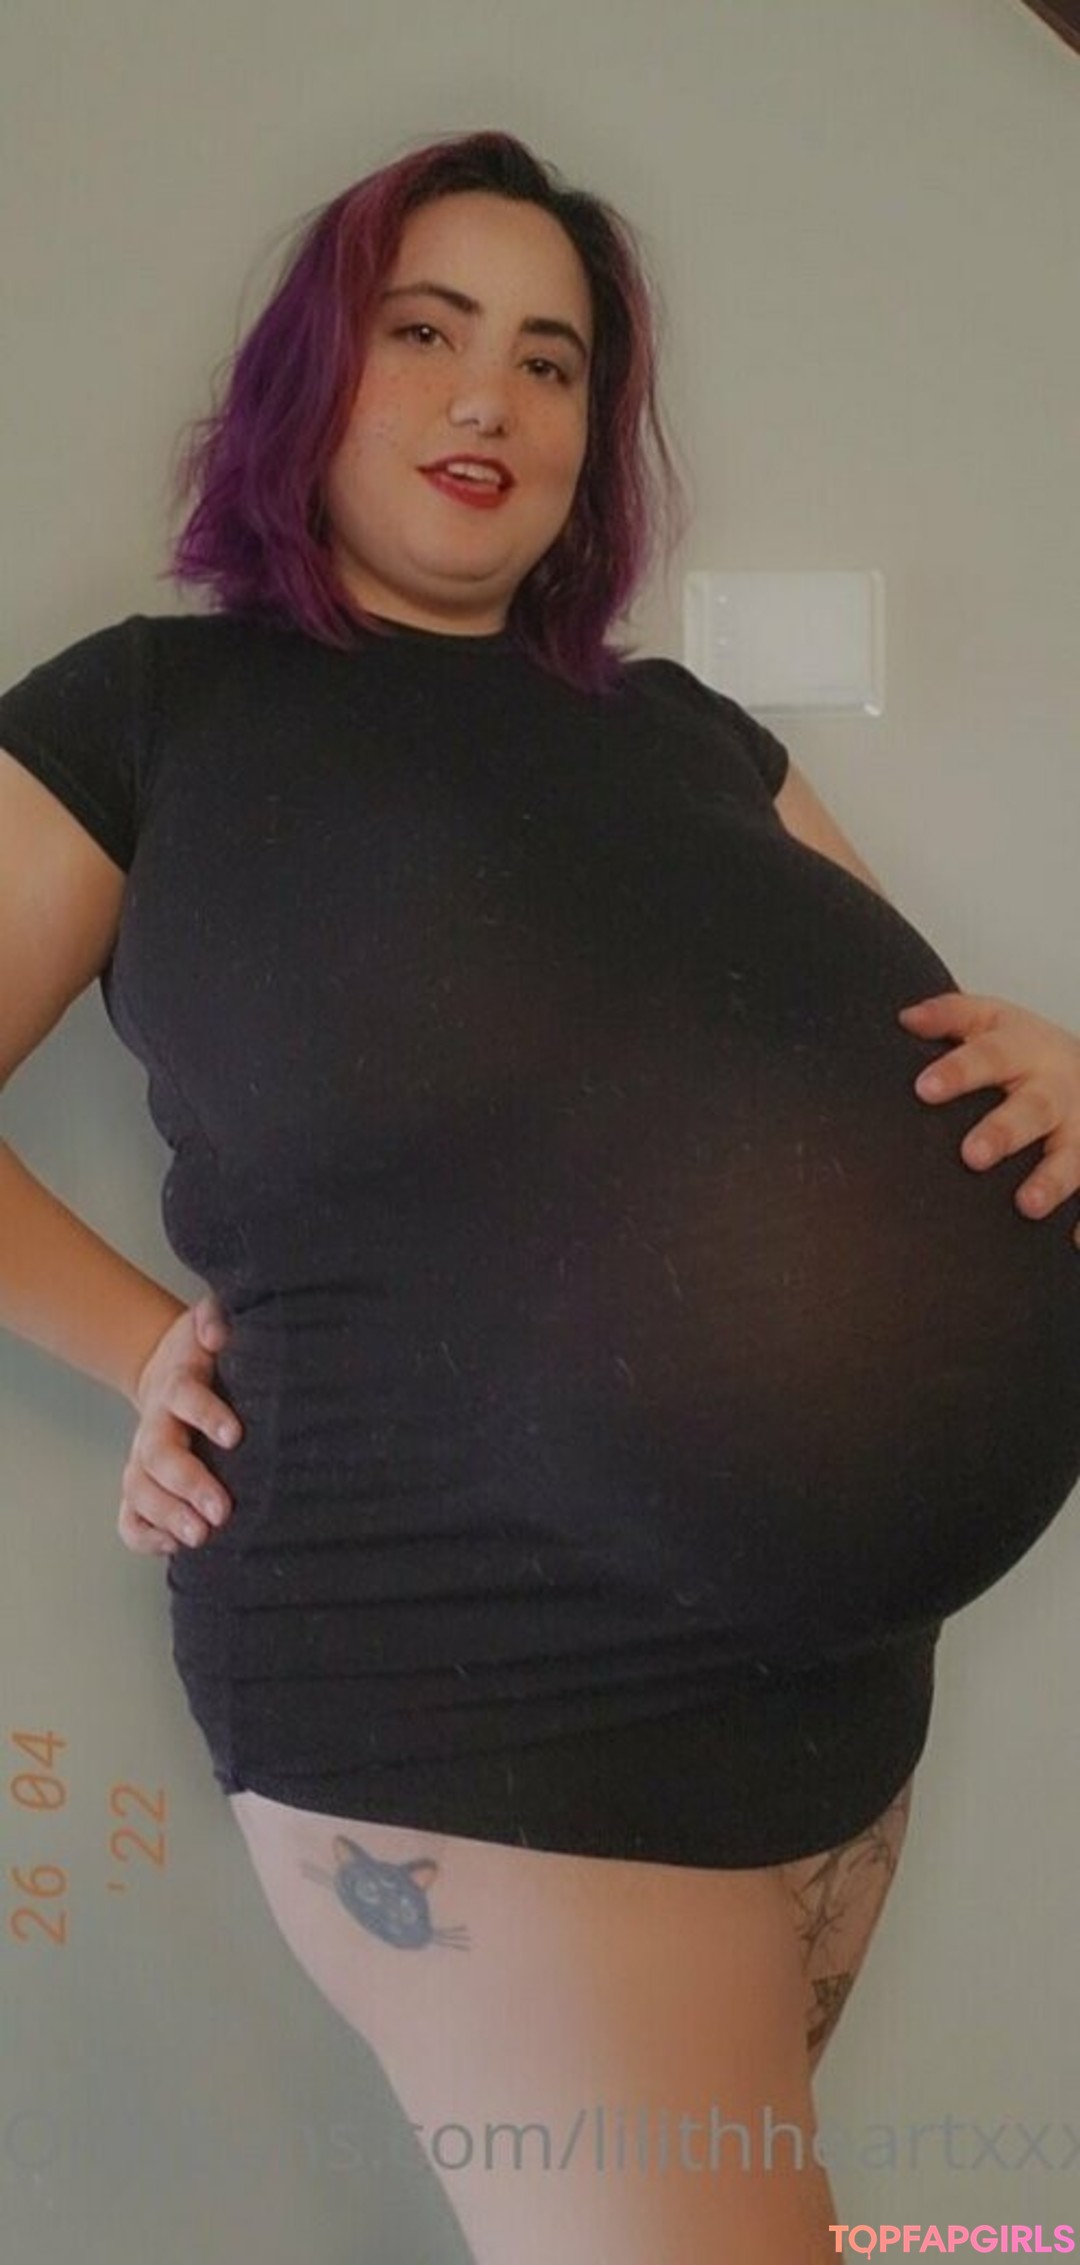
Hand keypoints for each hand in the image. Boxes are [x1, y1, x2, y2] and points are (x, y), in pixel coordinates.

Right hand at [118, 1294, 242, 1555]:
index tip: (234, 1436)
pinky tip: (172, 1547)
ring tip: (200, 1537)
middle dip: (188, 1484)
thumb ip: (216, 1318)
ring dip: (167, 1515)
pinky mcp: (142, 1482)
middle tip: (221, 1512)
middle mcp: (156, 1424)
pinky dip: (143, 1536)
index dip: (206, 1414)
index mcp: (178, 1384)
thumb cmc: (206, 1351)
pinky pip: (128, 1517)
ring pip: (139, 1488)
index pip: (185, 1396)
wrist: (170, 1366)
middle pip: (159, 1454)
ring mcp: (143, 1456)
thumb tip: (216, 1334)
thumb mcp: (211, 1322)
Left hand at [897, 992, 1079, 1247]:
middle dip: (1005, 1132)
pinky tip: (1072, 1242)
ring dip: (1052, 1180)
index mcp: (1024, 1049)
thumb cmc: (1020, 1049)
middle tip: (973, 1155)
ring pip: (1073, 1154)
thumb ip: (949, 1016)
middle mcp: (1056, 1088)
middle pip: (1032, 1109)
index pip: (988, 1056)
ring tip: (1026, 1206)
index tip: (924, 1089)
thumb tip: (905, 1020)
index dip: (958, 1072)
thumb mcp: (990, 1019)